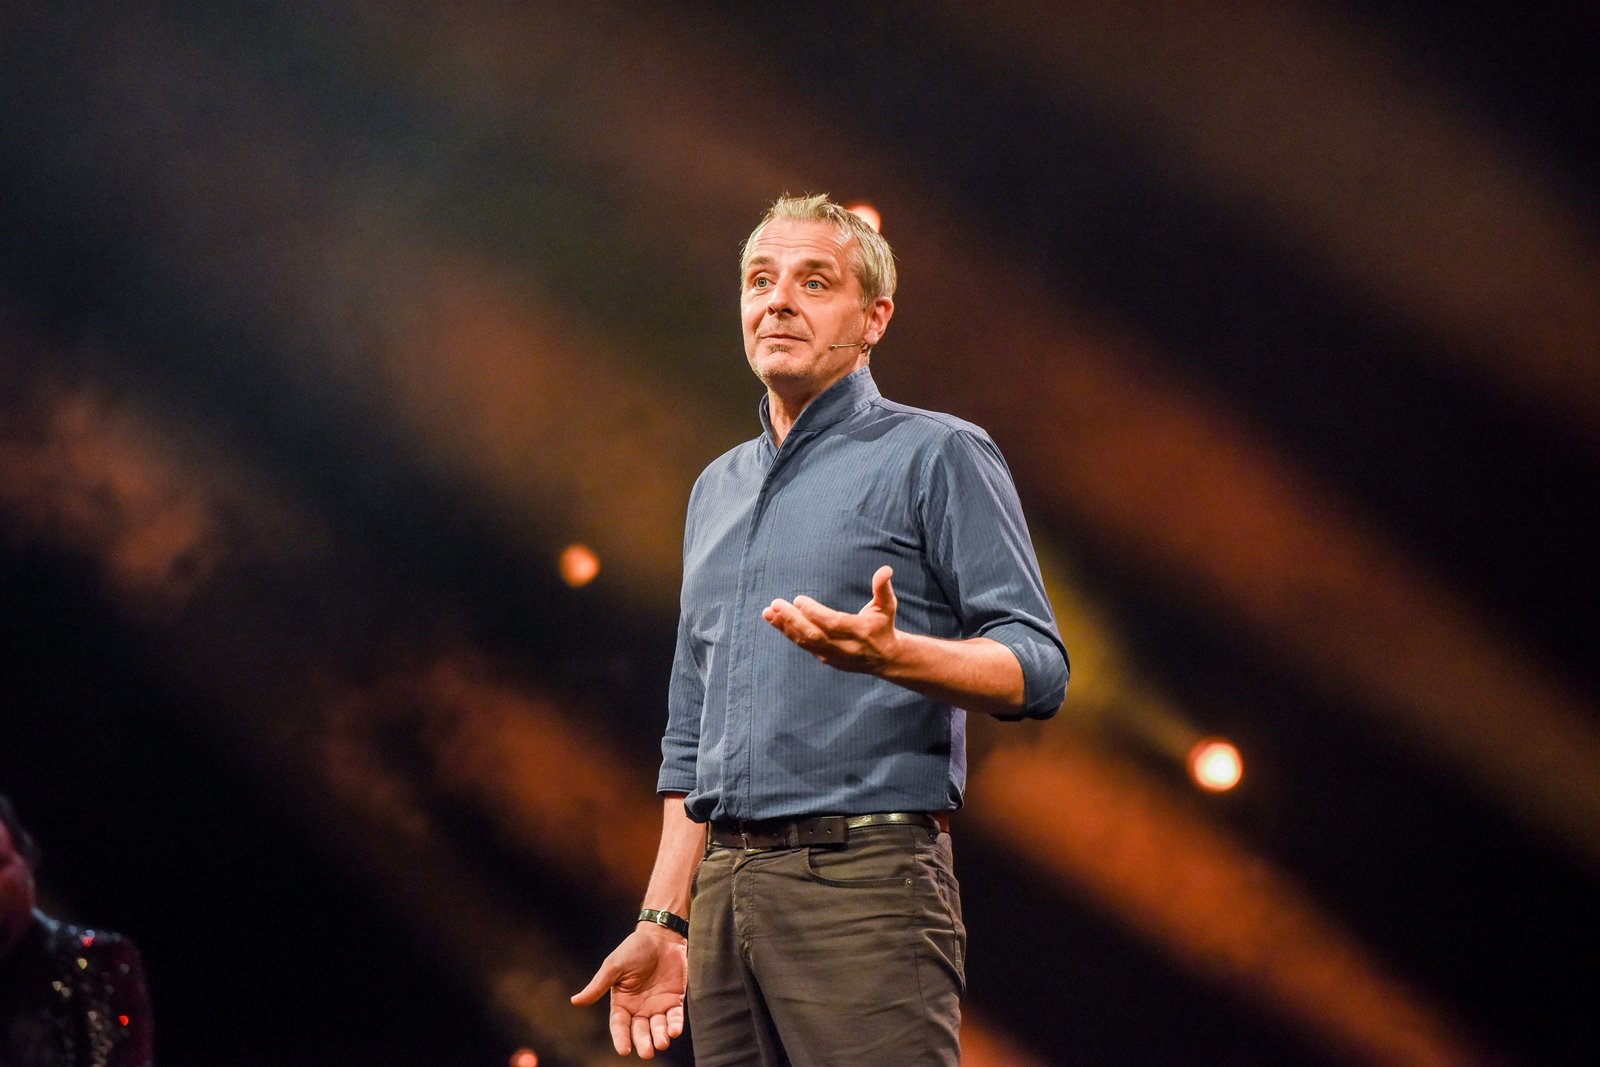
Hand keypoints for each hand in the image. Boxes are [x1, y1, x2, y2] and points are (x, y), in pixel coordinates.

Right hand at [571, 926, 687, 1058]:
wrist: (661, 936)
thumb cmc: (634, 949)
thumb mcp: (613, 966)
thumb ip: (598, 986)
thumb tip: (574, 1001)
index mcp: (622, 1002)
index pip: (619, 1025)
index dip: (621, 1038)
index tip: (624, 1051)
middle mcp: (639, 1008)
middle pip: (640, 1031)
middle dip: (643, 1042)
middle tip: (647, 1053)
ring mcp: (657, 1005)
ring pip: (658, 1028)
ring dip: (660, 1037)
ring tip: (662, 1042)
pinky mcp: (674, 1000)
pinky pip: (674, 1017)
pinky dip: (675, 1025)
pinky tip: (674, 1031)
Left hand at [762, 564, 900, 672]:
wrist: (884, 659)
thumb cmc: (883, 626)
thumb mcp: (887, 606)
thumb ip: (883, 588)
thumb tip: (885, 569)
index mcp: (860, 632)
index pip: (833, 624)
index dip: (815, 613)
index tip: (798, 600)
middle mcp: (845, 647)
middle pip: (814, 635)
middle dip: (793, 620)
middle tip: (776, 604)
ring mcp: (833, 655)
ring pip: (805, 642)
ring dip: (785, 627)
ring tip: (768, 612)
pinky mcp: (824, 658)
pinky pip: (802, 645)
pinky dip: (787, 632)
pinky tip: (774, 619)